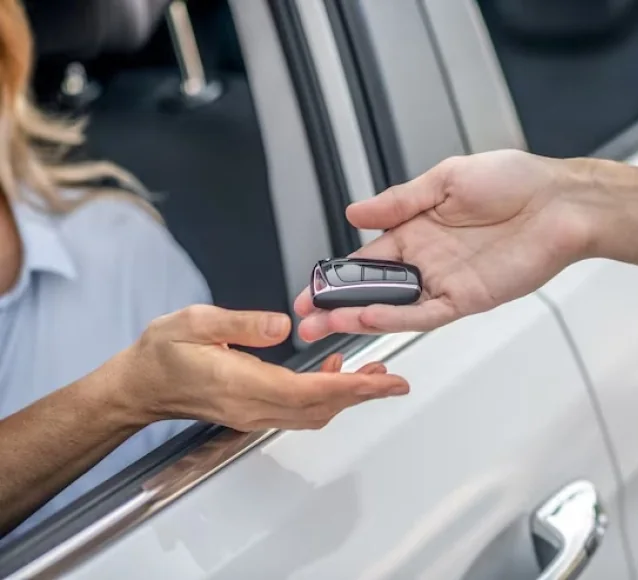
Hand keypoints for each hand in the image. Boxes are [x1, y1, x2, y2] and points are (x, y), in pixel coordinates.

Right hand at [111, 305, 408, 430]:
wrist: (138, 386)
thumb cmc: (161, 354)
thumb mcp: (194, 322)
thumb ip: (241, 323)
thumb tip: (282, 325)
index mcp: (240, 384)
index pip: (308, 392)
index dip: (351, 387)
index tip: (384, 383)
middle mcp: (252, 407)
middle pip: (319, 408)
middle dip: (361, 394)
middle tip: (393, 380)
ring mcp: (253, 414)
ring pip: (313, 413)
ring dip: (347, 396)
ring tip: (373, 374)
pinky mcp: (253, 411)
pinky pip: (299, 410)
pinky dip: (326, 395)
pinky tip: (334, 371)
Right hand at [294, 149, 593, 340]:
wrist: (560, 202)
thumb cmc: (514, 181)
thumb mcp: (446, 178)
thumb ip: (399, 201)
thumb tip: (355, 213)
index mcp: (418, 228)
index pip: (367, 257)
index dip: (337, 274)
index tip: (311, 287)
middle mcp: (427, 259)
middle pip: (373, 289)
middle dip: (337, 304)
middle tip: (305, 318)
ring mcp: (445, 282)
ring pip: (393, 307)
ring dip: (357, 316)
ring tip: (324, 325)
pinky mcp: (467, 299)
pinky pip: (425, 314)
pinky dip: (395, 318)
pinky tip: (367, 318)